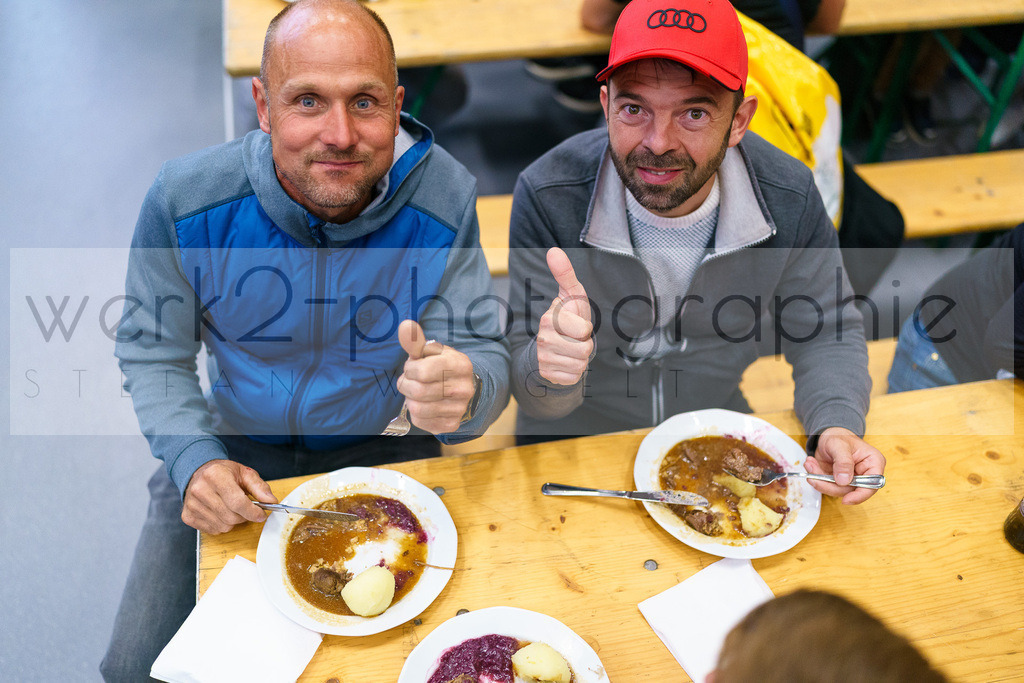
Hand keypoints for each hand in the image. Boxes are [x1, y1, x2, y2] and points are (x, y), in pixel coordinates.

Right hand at [182, 459, 277, 533]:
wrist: (198, 472)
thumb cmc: (223, 473)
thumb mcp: (244, 473)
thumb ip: (260, 487)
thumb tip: (271, 502)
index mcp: (215, 475)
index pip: (237, 502)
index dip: (253, 512)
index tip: (261, 514)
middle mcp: (200, 490)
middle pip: (231, 517)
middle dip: (244, 516)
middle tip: (246, 508)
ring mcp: (192, 504)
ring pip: (223, 526)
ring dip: (233, 521)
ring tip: (231, 508)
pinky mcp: (188, 516)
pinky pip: (213, 530)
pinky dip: (221, 524)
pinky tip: (220, 512)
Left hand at [397, 319, 476, 433]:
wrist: (462, 388)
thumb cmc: (441, 366)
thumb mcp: (432, 351)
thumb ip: (416, 341)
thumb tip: (404, 326)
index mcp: (460, 365)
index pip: (422, 372)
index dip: (410, 369)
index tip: (412, 367)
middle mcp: (464, 389)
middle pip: (418, 392)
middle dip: (406, 385)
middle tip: (409, 381)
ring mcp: (460, 409)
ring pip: (418, 409)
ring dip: (410, 400)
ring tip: (415, 393)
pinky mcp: (452, 424)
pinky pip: (420, 422)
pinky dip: (415, 413)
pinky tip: (423, 404)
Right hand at [536, 247, 593, 384]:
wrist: (554, 347)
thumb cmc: (567, 317)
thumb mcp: (570, 295)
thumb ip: (565, 273)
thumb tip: (553, 250)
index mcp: (549, 319)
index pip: (584, 331)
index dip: (586, 329)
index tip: (576, 325)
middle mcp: (543, 339)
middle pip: (584, 350)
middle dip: (585, 345)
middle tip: (574, 339)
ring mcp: (543, 359)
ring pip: (580, 365)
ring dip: (581, 359)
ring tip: (571, 350)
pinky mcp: (548, 375)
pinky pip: (573, 377)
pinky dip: (574, 372)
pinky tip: (566, 363)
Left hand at [807, 427, 886, 504]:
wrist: (828, 435)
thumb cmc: (838, 436)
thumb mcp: (839, 445)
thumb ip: (843, 462)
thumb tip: (844, 481)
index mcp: (873, 463)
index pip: (872, 485)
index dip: (860, 495)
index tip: (845, 500)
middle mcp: (864, 474)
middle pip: (851, 491)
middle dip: (829, 485)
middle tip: (813, 476)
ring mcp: (851, 479)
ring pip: (837, 490)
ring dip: (820, 480)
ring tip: (810, 465)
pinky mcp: (838, 481)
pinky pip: (827, 486)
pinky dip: (816, 477)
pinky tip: (811, 465)